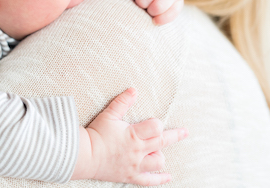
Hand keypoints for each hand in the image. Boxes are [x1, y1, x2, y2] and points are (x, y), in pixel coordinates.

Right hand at [72, 88, 187, 184]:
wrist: (84, 156)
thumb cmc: (96, 134)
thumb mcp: (108, 115)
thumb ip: (122, 102)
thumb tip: (134, 90)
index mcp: (134, 135)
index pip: (156, 127)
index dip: (156, 123)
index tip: (153, 122)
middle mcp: (138, 151)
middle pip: (162, 142)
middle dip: (175, 135)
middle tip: (185, 132)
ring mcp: (135, 165)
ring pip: (158, 162)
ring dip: (161, 155)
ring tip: (158, 150)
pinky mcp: (131, 176)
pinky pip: (149, 180)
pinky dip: (160, 179)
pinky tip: (168, 176)